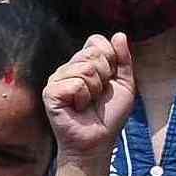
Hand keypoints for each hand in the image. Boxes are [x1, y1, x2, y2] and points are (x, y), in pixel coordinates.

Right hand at [43, 32, 136, 160]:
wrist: (98, 141)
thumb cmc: (109, 116)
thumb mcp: (125, 84)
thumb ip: (123, 59)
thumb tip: (119, 35)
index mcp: (83, 62)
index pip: (96, 41)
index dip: (110, 59)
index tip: (109, 80)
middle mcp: (68, 68)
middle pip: (92, 53)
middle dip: (105, 76)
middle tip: (98, 95)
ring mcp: (56, 79)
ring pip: (85, 69)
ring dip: (94, 90)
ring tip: (88, 103)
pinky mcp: (50, 92)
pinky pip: (75, 84)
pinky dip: (83, 98)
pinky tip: (77, 108)